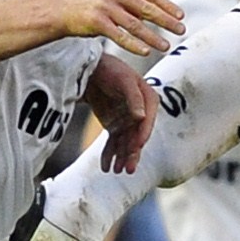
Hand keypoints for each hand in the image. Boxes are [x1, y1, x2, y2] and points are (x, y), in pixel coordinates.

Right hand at [52, 0, 185, 55]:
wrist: (61, 7)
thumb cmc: (91, 1)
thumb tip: (162, 8)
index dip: (168, 6)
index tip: (181, 16)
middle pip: (147, 9)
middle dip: (167, 21)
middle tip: (181, 30)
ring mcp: (106, 6)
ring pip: (136, 25)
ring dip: (153, 37)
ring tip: (165, 46)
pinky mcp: (97, 22)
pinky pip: (120, 36)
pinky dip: (134, 44)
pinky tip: (145, 51)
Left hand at [86, 55, 157, 172]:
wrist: (91, 70)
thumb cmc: (111, 70)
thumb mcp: (123, 80)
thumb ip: (134, 98)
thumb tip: (141, 117)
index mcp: (149, 99)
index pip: (148, 120)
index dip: (143, 134)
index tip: (137, 146)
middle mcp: (141, 113)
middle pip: (137, 136)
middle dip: (132, 153)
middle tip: (127, 169)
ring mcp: (127, 121)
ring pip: (125, 143)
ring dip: (121, 157)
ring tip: (116, 170)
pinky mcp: (115, 126)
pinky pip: (113, 143)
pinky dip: (109, 155)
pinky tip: (105, 167)